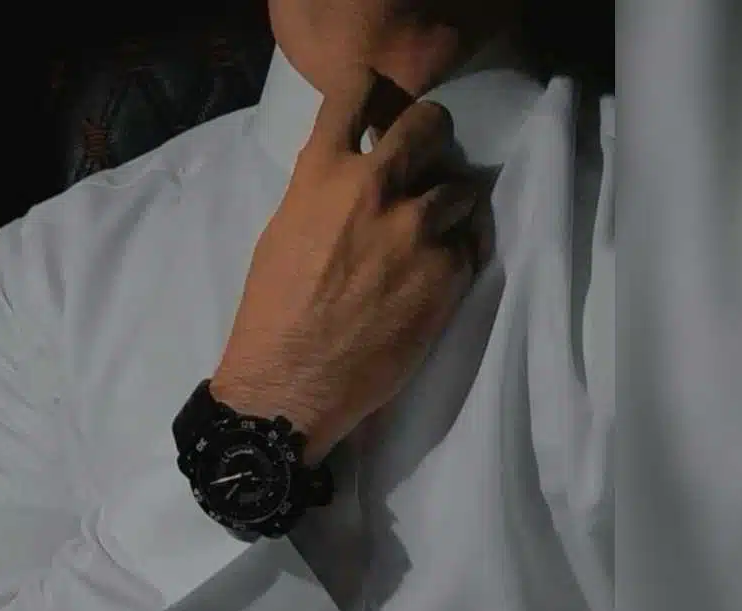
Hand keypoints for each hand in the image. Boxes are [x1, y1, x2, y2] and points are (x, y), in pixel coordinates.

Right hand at [211, 67, 487, 463]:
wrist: (291, 385)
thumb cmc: (272, 316)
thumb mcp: (282, 236)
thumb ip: (321, 195)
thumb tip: (353, 180)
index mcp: (323, 174)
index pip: (356, 94)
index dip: (374, 94)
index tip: (382, 108)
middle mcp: (376, 189)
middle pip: (428, 125)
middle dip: (431, 138)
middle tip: (428, 161)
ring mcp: (417, 230)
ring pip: (462, 189)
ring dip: (451, 205)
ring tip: (437, 233)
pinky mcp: (447, 274)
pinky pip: (469, 246)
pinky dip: (458, 256)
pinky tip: (438, 277)